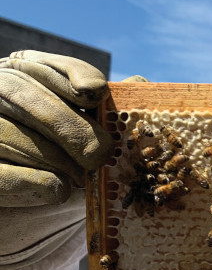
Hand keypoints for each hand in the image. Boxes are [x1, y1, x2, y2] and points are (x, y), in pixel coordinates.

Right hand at [0, 51, 112, 266]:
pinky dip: (36, 183)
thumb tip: (140, 85)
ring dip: (55, 160)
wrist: (35, 207)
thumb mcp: (90, 132)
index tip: (97, 94)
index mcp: (20, 76)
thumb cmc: (70, 160)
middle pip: (20, 92)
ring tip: (80, 178)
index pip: (40, 63)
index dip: (70, 74)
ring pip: (9, 134)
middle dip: (67, 124)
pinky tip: (59, 188)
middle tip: (99, 154)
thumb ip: (109, 109)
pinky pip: (3, 176)